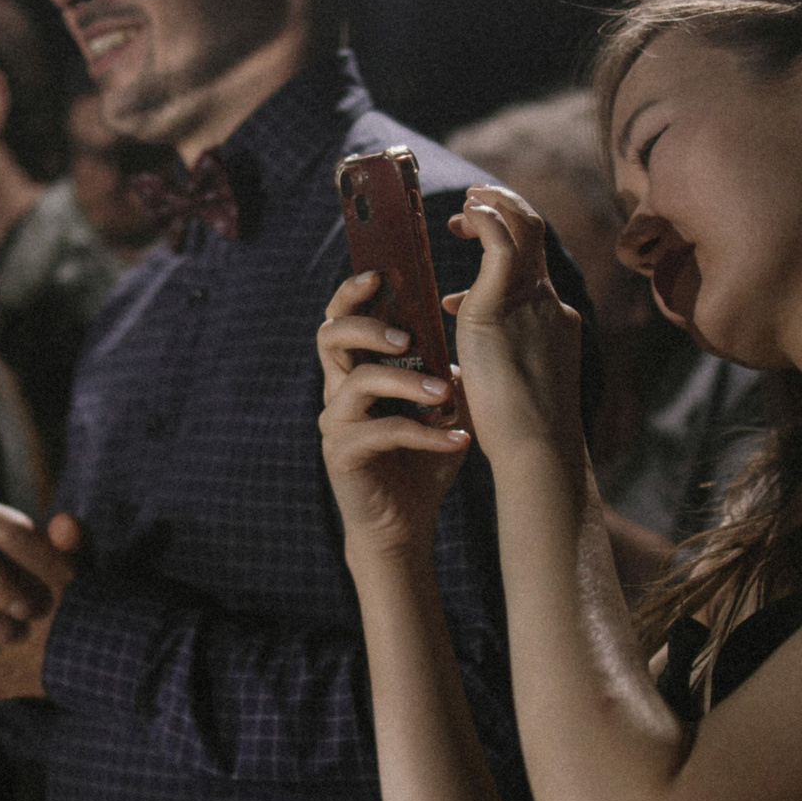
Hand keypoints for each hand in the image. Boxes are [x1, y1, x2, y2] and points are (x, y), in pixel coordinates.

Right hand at [318, 269, 471, 559]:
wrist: (404, 527)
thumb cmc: (421, 463)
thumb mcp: (439, 409)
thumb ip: (444, 372)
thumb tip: (471, 333)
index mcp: (356, 373)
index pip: (339, 319)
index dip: (352, 293)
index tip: (379, 274)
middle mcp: (337, 392)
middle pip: (331, 337)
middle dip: (368, 326)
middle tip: (405, 337)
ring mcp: (336, 424)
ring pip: (357, 382)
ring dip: (405, 382)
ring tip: (445, 392)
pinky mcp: (344, 456)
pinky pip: (382, 432)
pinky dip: (424, 432)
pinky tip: (457, 438)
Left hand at [439, 185, 586, 463]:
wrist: (535, 446)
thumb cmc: (518, 434)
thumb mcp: (504, 387)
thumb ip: (488, 364)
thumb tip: (464, 367)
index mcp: (550, 322)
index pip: (531, 266)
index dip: (506, 243)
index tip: (472, 240)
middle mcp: (547, 303)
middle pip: (536, 236)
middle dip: (507, 209)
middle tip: (474, 201)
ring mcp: (530, 300)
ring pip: (523, 228)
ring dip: (494, 205)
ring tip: (467, 201)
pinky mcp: (500, 303)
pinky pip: (499, 240)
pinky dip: (484, 219)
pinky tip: (465, 214)